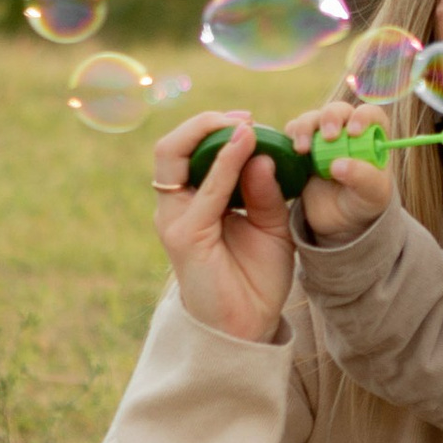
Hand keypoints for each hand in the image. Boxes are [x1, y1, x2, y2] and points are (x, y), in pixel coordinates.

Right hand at [151, 111, 293, 342]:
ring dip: (209, 133)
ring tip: (245, 125)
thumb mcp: (271, 225)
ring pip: (173, 157)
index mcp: (192, 201)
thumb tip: (262, 153)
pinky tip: (245, 146)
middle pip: (170, 147)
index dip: (213, 127)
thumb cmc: (256, 275)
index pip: (187, 150)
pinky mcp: (183, 236)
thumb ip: (266, 191)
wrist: (250, 324)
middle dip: (204, 123)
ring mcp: (175, 220)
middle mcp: (176, 207)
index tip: (251, 120)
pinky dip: (224, 163)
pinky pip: (203, 190)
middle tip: (245, 118)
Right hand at [295, 98, 394, 240]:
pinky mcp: (302, 146)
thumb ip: (363, 178)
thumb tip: (339, 164)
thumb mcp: (372, 194)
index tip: (353, 132)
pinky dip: (290, 137)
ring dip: (305, 127)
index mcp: (371, 136)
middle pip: (337, 111)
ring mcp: (321, 137)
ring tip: (302, 150)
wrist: (339, 221)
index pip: (369, 114)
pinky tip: (293, 152)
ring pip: (312, 119)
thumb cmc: (363, 202)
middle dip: (330, 118)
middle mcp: (346, 130)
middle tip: (327, 136)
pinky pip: (292, 132)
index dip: (362, 117)